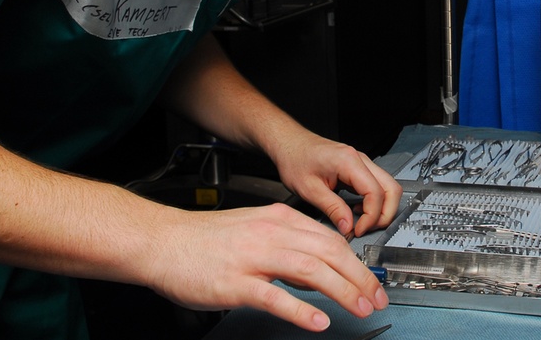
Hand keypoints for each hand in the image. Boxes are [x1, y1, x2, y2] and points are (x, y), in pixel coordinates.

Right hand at [149, 202, 388, 331]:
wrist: (163, 241)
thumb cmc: (205, 240)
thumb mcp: (255, 230)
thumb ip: (287, 245)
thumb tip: (318, 268)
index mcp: (278, 219)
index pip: (329, 238)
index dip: (356, 261)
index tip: (372, 281)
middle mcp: (270, 233)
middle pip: (328, 251)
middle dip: (358, 276)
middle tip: (376, 298)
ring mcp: (252, 257)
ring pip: (309, 270)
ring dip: (340, 291)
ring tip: (359, 309)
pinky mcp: (235, 283)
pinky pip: (273, 295)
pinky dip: (299, 309)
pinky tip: (317, 321)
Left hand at [270, 130, 402, 238]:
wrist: (289, 143)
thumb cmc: (295, 159)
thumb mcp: (309, 189)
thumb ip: (333, 209)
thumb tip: (349, 227)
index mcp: (349, 162)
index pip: (376, 193)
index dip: (372, 217)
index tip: (359, 229)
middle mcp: (360, 159)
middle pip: (391, 189)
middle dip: (385, 214)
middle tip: (367, 229)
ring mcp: (361, 162)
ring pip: (387, 187)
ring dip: (381, 208)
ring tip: (362, 222)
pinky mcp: (357, 168)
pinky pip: (376, 185)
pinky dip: (373, 202)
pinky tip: (357, 211)